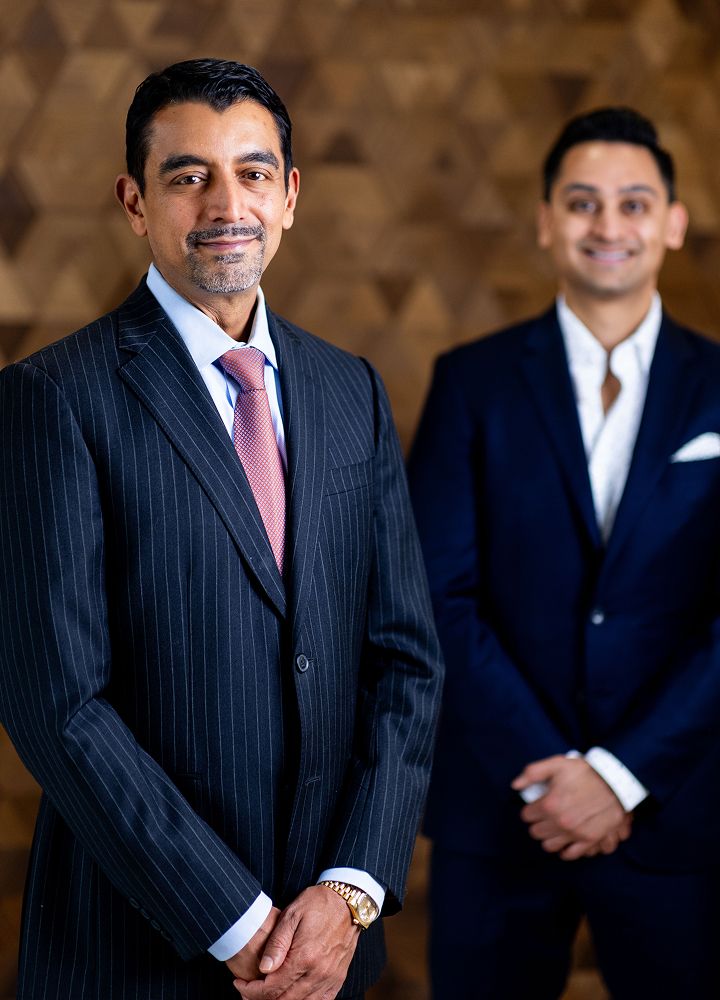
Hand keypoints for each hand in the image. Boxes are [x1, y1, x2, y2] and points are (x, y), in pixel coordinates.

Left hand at [232, 884, 360, 998]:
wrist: (348, 900)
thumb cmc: (318, 904)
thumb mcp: (292, 915)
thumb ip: (277, 943)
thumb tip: (263, 969)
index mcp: (305, 957)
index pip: (272, 988)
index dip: (252, 990)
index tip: (240, 984)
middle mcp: (318, 973)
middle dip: (261, 999)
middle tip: (248, 990)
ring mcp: (330, 978)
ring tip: (266, 993)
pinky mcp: (338, 978)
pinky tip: (291, 995)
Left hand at [512, 755, 631, 859]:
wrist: (615, 782)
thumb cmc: (585, 771)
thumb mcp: (557, 764)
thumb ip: (532, 773)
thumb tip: (515, 785)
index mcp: (549, 804)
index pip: (526, 815)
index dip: (530, 809)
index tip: (536, 805)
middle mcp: (560, 822)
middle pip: (535, 832)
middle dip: (537, 823)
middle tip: (544, 815)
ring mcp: (575, 833)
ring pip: (549, 845)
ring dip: (549, 837)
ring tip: (554, 827)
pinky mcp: (589, 840)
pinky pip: (570, 854)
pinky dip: (565, 850)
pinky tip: (565, 841)